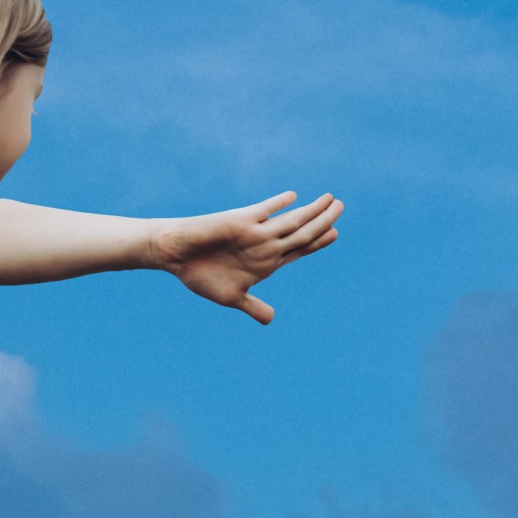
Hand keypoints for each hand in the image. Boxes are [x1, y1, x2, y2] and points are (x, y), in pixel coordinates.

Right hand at [160, 191, 342, 322]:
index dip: (318, 242)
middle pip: (302, 233)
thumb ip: (253, 306)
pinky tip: (293, 197)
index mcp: (266, 262)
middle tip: (341, 207)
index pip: (299, 249)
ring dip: (312, 212)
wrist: (177, 255)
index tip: (335, 234)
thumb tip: (270, 320)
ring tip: (331, 200)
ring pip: (291, 222)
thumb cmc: (201, 273)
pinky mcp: (238, 222)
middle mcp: (264, 244)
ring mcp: (254, 233)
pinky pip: (262, 212)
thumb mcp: (231, 296)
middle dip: (323, 221)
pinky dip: (276, 206)